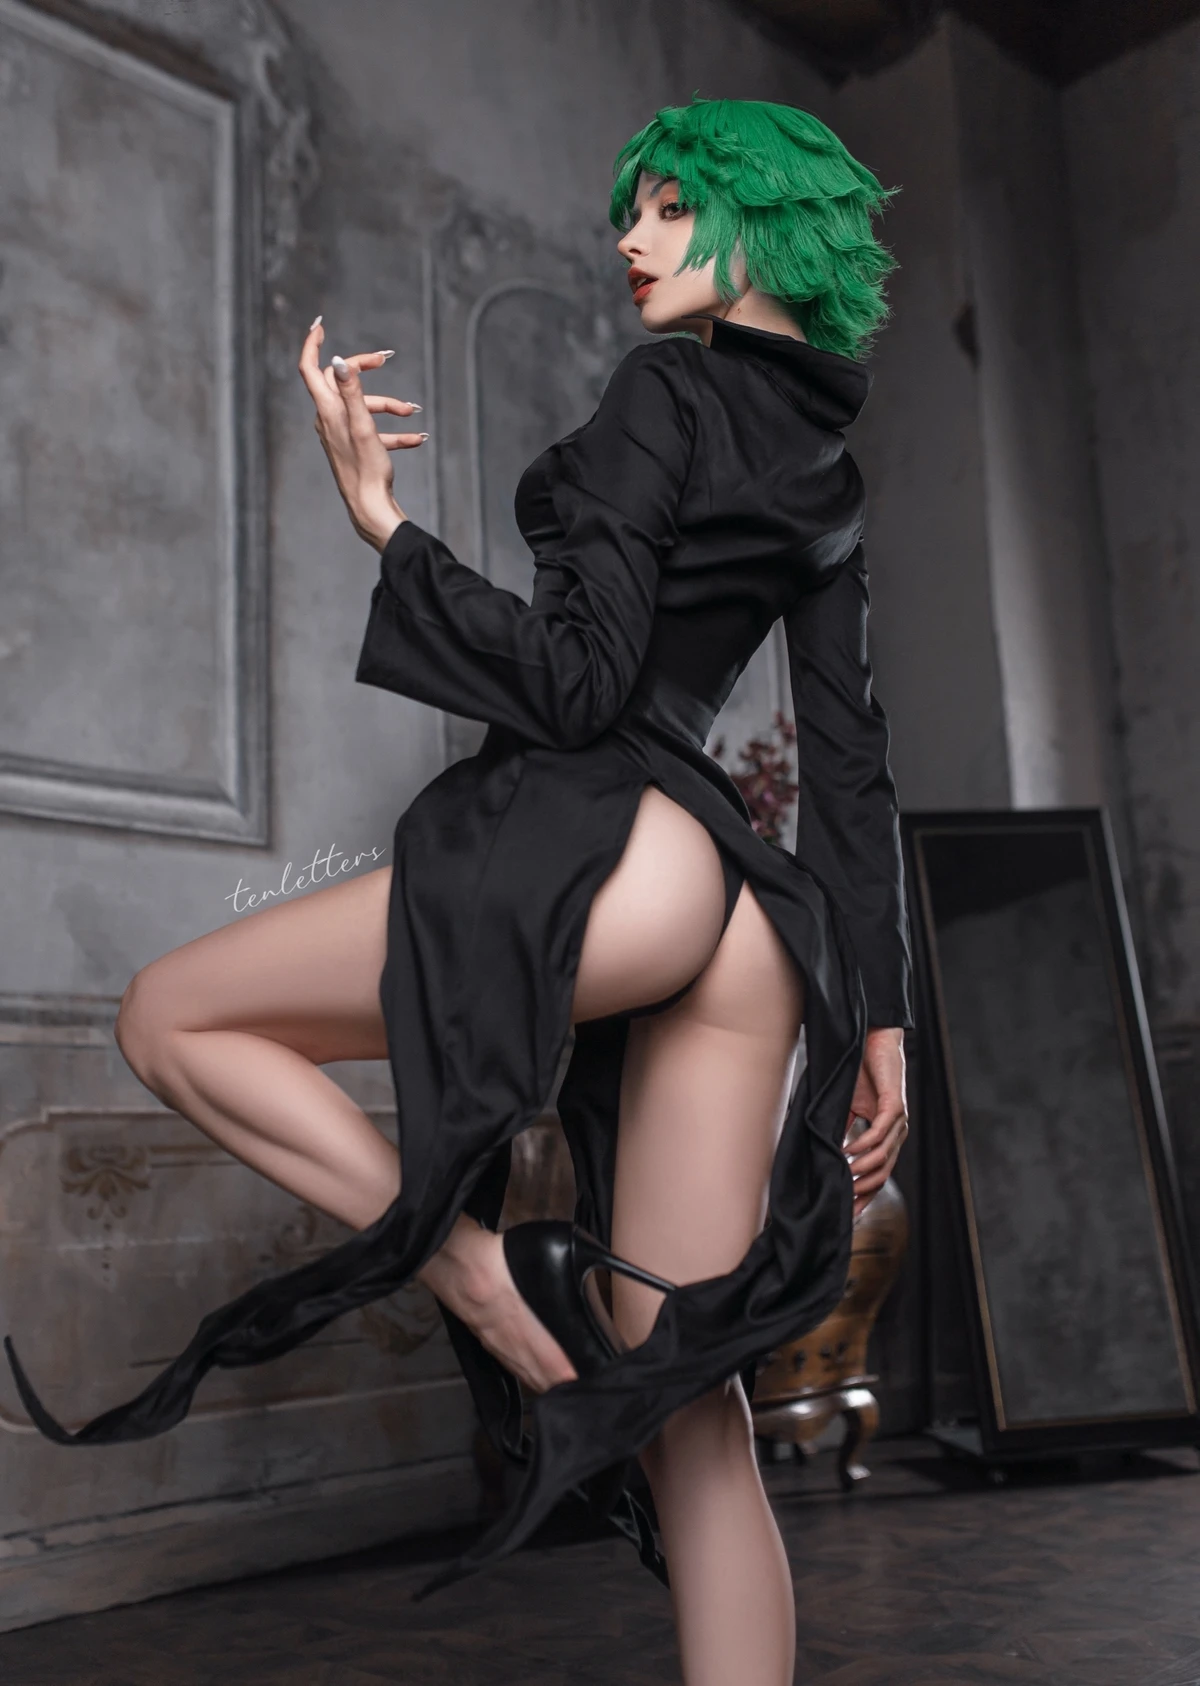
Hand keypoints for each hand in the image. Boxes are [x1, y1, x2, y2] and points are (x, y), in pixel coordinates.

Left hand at [297, 318, 426, 550]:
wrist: (369, 508)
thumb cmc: (366, 470)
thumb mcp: (362, 426)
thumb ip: (351, 391)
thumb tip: (337, 360)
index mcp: (328, 411)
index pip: (310, 369)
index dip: (312, 344)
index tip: (320, 325)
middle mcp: (329, 419)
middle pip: (341, 382)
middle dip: (365, 369)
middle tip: (385, 359)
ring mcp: (340, 433)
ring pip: (363, 408)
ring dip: (389, 406)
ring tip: (412, 413)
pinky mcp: (354, 447)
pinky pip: (374, 431)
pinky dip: (394, 431)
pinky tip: (416, 438)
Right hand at [844, 1027, 907, 1221]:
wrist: (872, 1040)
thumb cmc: (860, 1073)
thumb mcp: (847, 1108)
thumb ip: (842, 1131)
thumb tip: (825, 1153)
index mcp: (888, 1136)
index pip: (879, 1174)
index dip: (865, 1196)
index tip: (848, 1213)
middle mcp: (897, 1133)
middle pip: (883, 1173)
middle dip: (863, 1192)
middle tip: (843, 1205)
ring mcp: (899, 1121)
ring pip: (883, 1157)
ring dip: (862, 1170)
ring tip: (842, 1178)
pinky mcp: (895, 1105)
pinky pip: (879, 1132)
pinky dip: (863, 1145)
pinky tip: (847, 1152)